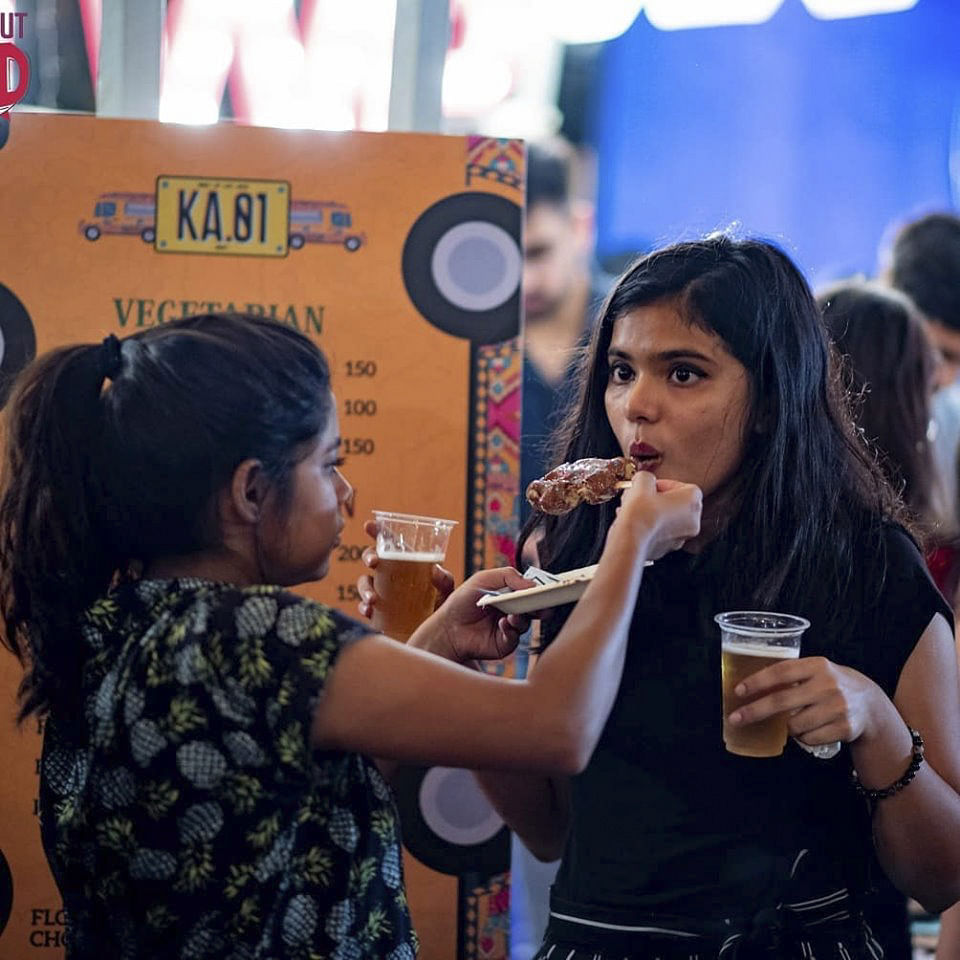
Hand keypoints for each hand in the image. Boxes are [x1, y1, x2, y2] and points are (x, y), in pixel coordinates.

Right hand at [355, 519, 453, 620]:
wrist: (434, 635)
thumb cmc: (439, 607)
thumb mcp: (446, 593)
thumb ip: (444, 581)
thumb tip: (434, 569)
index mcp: (405, 563)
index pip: (390, 542)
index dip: (378, 532)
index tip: (369, 525)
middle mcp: (389, 574)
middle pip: (372, 558)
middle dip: (369, 556)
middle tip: (374, 562)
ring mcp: (380, 592)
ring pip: (364, 582)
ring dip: (364, 588)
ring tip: (372, 599)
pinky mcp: (375, 611)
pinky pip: (363, 605)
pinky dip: (363, 606)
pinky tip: (368, 611)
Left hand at [421, 567, 537, 662]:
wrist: (448, 626)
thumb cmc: (463, 600)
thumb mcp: (483, 579)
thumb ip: (508, 576)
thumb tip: (532, 584)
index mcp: (509, 593)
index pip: (530, 590)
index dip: (539, 589)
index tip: (546, 588)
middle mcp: (512, 610)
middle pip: (534, 607)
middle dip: (538, 604)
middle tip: (538, 601)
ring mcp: (510, 626)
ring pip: (526, 622)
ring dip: (522, 616)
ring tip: (513, 613)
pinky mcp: (505, 643)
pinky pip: (516, 636)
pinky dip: (512, 629)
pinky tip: (503, 623)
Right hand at [611, 472, 702, 559]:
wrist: (630, 542)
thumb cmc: (640, 514)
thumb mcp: (641, 481)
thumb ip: (647, 477)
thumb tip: (644, 480)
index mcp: (692, 501)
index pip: (681, 486)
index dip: (662, 484)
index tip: (649, 486)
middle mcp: (692, 521)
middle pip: (674, 503)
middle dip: (656, 499)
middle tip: (640, 497)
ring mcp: (681, 537)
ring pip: (666, 519)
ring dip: (651, 513)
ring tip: (633, 510)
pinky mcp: (667, 548)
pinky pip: (659, 533)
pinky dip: (648, 527)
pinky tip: (633, 523)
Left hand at [727, 656, 885, 746]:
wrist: (869, 704)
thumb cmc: (830, 685)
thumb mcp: (815, 671)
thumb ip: (790, 675)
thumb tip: (750, 688)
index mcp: (817, 665)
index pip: (781, 671)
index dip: (757, 681)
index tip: (738, 691)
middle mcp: (828, 685)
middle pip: (782, 701)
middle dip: (754, 711)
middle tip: (736, 718)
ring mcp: (838, 708)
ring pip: (794, 725)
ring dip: (785, 727)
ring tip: (792, 720)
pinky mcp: (845, 728)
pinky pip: (809, 738)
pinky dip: (802, 737)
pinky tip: (810, 728)